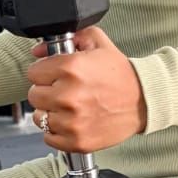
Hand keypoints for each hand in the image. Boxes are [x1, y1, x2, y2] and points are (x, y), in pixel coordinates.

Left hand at [26, 26, 146, 152]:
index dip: (44, 73)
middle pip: (34, 95)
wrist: (144, 101)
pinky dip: (57, 132)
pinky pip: (49, 137)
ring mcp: (71, 121)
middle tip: (63, 91)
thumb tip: (38, 52)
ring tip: (68, 108)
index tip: (54, 76)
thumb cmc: (121, 74)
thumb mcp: (98, 43)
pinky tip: (71, 122)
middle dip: (46, 92)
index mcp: (71, 68)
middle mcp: (68, 95)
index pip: (33, 73)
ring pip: (39, 117)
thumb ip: (69, 38)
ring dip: (50, 112)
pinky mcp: (76, 140)